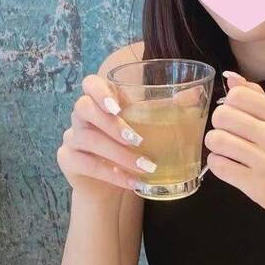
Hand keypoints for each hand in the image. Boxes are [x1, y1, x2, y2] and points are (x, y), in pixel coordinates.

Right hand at [57, 74, 157, 193]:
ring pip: (88, 138)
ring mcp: (72, 137)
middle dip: (112, 124)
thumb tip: (196, 92)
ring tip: (146, 166)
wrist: (114, 181)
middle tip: (137, 140)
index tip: (118, 107)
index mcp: (101, 100)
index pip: (90, 83)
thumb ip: (168, 107)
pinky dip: (113, 174)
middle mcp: (82, 115)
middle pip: (84, 108)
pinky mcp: (68, 159)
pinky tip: (133, 181)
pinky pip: (87, 164)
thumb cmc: (131, 145)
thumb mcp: (149, 125)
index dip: (100, 92)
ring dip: (119, 154)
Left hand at [203, 72, 264, 225]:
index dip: (229, 105)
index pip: (238, 95)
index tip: (236, 117)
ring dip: (215, 145)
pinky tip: (228, 166)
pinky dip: (217, 164)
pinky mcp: (256, 185)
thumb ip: (259, 100)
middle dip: (218, 125)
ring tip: (226, 150)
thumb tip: (231, 78)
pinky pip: (218, 166)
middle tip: (228, 135)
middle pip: (222, 115)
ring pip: (217, 140)